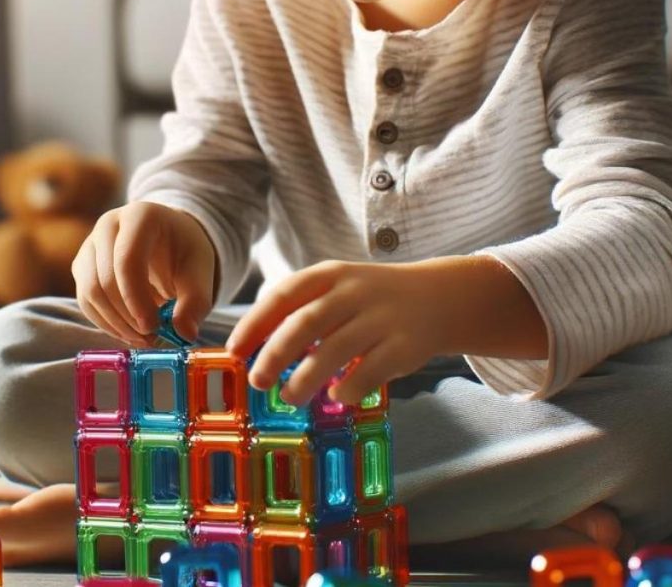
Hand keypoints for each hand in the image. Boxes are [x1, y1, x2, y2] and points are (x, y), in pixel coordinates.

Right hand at [71, 201, 216, 345]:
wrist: (169, 240)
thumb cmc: (184, 251)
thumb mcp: (200, 271)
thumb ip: (196, 301)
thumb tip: (185, 333)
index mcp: (141, 216)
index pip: (127, 259)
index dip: (136, 298)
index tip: (153, 327)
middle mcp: (108, 225)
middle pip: (104, 279)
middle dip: (127, 316)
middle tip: (152, 337)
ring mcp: (90, 244)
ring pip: (90, 293)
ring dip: (115, 324)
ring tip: (143, 338)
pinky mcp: (83, 266)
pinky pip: (85, 301)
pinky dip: (106, 323)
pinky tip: (129, 333)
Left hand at [225, 258, 468, 404]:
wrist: (437, 297)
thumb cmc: (370, 299)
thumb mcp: (337, 288)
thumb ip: (301, 310)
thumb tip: (254, 348)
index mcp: (330, 275)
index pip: (284, 295)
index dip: (255, 324)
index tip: (234, 351)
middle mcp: (354, 292)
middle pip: (305, 323)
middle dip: (274, 355)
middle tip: (257, 381)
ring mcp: (381, 318)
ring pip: (334, 350)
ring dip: (306, 379)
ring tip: (289, 397)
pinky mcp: (403, 346)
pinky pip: (369, 371)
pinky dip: (347, 387)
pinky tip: (335, 395)